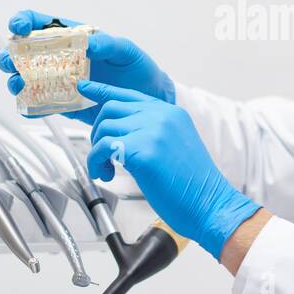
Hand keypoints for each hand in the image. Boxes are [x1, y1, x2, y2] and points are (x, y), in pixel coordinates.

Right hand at [0, 10, 175, 122]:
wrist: (146, 98)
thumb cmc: (136, 68)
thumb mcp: (127, 51)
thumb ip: (109, 44)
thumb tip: (90, 44)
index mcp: (72, 38)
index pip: (39, 24)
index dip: (22, 21)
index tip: (19, 27)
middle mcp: (60, 59)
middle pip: (23, 52)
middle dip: (10, 55)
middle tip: (12, 62)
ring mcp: (59, 82)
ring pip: (25, 79)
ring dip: (15, 81)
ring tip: (19, 84)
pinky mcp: (63, 104)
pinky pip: (40, 105)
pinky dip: (30, 106)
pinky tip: (29, 106)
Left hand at [80, 80, 259, 259]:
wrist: (209, 204)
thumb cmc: (193, 185)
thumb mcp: (175, 146)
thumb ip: (153, 132)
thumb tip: (124, 134)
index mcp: (170, 113)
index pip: (129, 94)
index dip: (102, 91)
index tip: (84, 88)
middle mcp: (162, 116)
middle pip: (111, 108)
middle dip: (98, 131)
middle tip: (101, 154)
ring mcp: (153, 131)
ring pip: (104, 128)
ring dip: (96, 151)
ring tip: (105, 169)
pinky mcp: (143, 150)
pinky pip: (103, 148)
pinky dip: (96, 163)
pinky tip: (106, 174)